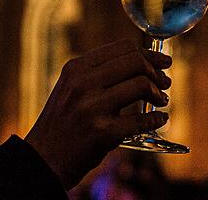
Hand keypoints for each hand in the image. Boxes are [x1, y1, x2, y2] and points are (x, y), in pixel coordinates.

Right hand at [25, 39, 171, 189]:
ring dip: (158, 94)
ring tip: (161, 101)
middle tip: (165, 83)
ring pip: (141, 86)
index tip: (162, 62)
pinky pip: (141, 120)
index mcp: (76, 68)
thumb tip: (143, 62)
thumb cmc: (63, 124)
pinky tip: (160, 120)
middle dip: (156, 72)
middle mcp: (83, 83)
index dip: (149, 54)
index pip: (123, 48)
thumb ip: (99, 73)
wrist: (43, 159)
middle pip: (135, 62)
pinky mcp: (102, 133)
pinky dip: (156, 119)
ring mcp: (92, 107)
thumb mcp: (71, 88)